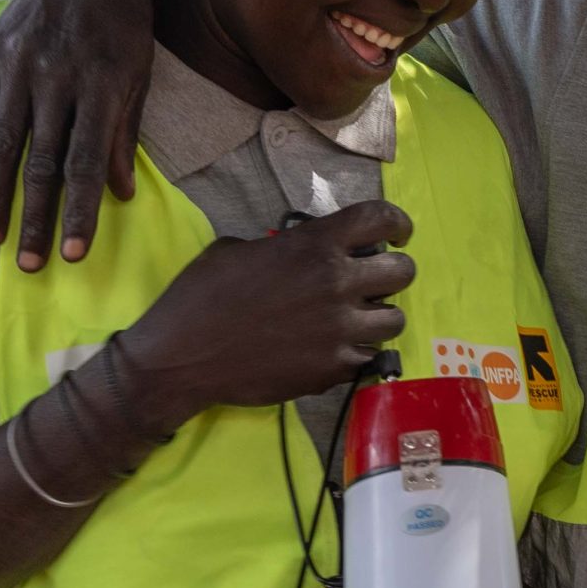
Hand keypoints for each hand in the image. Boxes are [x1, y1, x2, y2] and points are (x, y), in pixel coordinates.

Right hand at [0, 0, 156, 269]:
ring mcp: (20, 61)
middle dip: (33, 218)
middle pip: (40, 161)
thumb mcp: (138, 76)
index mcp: (101, 82)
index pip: (86, 162)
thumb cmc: (125, 27)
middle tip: (27, 265)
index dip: (79, 212)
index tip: (73, 255)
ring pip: (4, 143)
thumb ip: (123, 134)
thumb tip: (118, 196)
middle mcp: (56, 73)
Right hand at [121, 202, 416, 428]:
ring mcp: (339, 331)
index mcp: (314, 245)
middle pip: (403, 272)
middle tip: (373, 281)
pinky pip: (367, 357)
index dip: (397, 223)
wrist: (183, 357)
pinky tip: (332, 349)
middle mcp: (336, 284)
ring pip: (394, 320)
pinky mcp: (332, 370)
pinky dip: (356, 352)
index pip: (382, 217)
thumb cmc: (201, 295)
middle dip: (392, 273)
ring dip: (378, 316)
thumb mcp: (238, 249)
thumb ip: (284, 247)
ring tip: (356, 319)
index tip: (397, 234)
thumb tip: (301, 250)